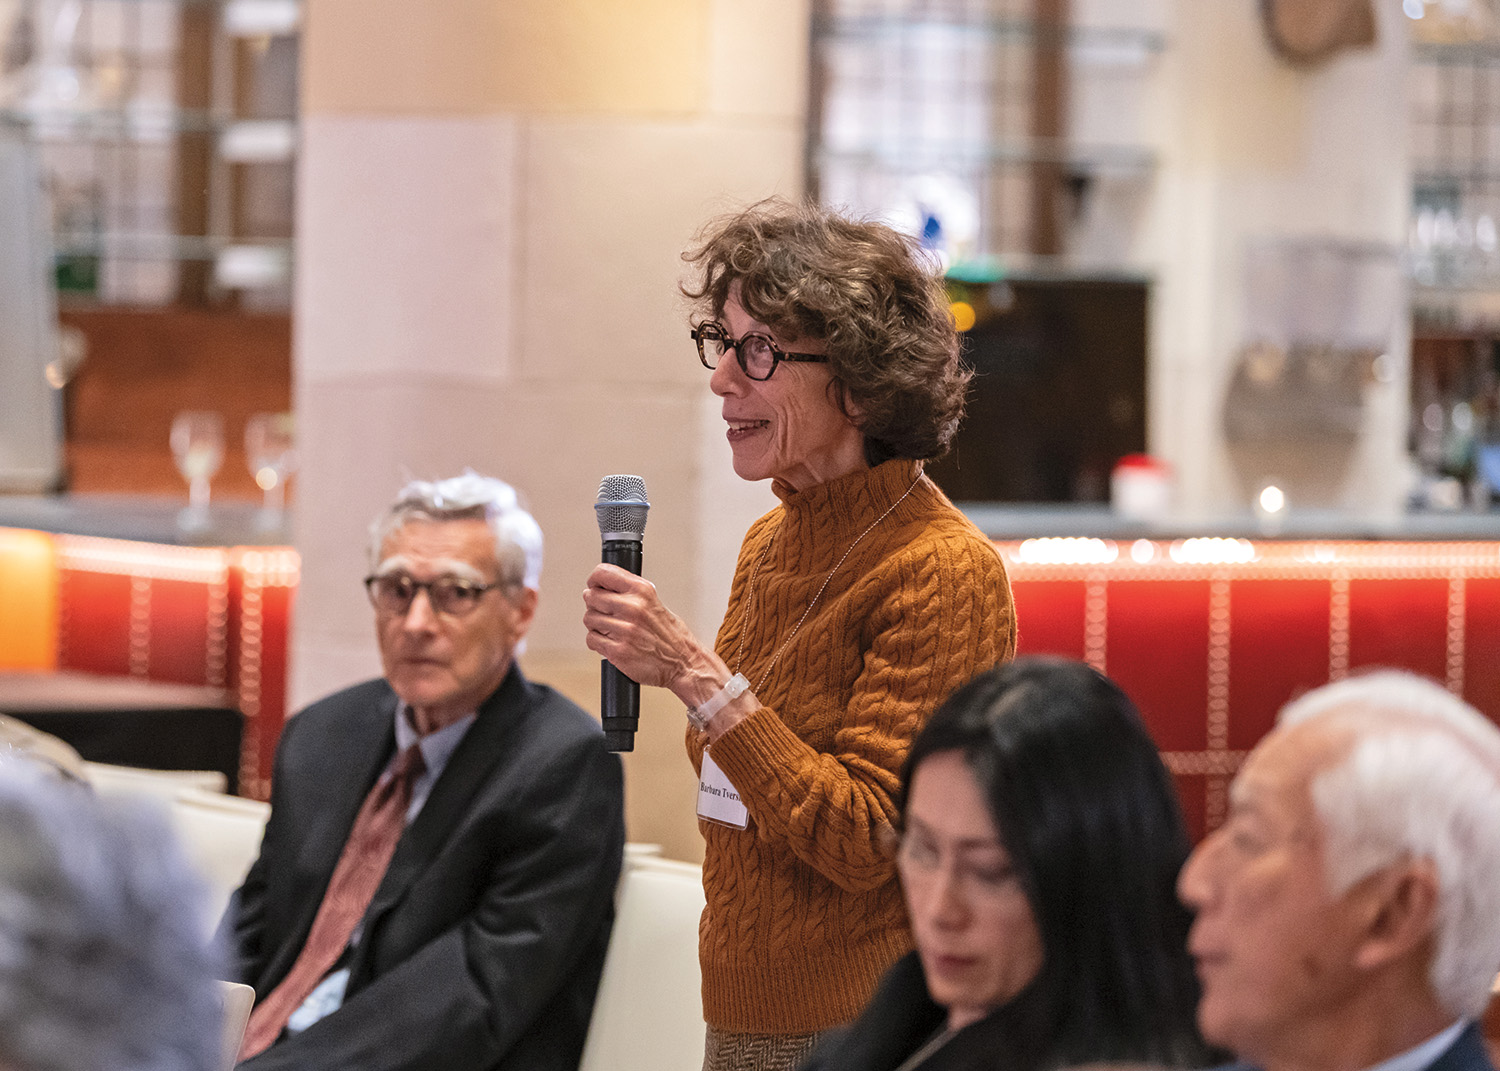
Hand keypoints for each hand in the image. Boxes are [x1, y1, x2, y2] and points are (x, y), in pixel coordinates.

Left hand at [582, 564, 722, 697]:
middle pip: (591, 597)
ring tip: (612, 629)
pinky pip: (592, 639)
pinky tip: (611, 641)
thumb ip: (628, 591)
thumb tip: (598, 587)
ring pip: (589, 618)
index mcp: (642, 591)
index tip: (594, 586)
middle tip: (605, 612)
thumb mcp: (654, 601)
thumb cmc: (670, 634)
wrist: (683, 662)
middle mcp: (632, 607)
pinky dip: (598, 642)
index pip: (603, 573)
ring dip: (596, 625)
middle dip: (594, 605)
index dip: (594, 580)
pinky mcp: (618, 651)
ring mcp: (624, 630)